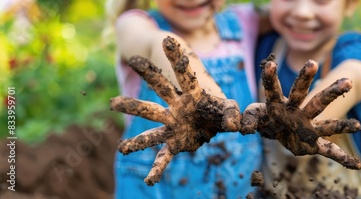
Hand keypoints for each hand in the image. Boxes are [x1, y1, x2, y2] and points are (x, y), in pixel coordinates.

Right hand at [110, 37, 240, 184]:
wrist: (210, 125)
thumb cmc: (217, 110)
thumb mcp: (228, 109)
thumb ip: (232, 113)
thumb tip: (237, 125)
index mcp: (192, 94)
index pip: (185, 74)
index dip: (177, 58)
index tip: (167, 38)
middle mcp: (176, 106)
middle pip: (160, 88)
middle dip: (148, 75)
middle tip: (132, 60)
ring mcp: (171, 123)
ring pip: (150, 117)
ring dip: (135, 114)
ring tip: (114, 106)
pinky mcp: (174, 142)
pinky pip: (163, 156)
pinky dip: (158, 168)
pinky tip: (150, 180)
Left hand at [241, 54, 360, 169]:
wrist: (280, 131)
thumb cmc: (266, 119)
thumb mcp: (253, 118)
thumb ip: (247, 120)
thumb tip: (239, 127)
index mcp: (279, 105)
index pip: (273, 90)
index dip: (270, 78)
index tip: (269, 64)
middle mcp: (297, 112)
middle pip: (306, 95)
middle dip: (309, 80)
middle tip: (313, 62)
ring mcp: (308, 125)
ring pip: (325, 117)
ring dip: (339, 116)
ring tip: (354, 101)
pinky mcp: (313, 142)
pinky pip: (329, 151)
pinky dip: (342, 158)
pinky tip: (356, 165)